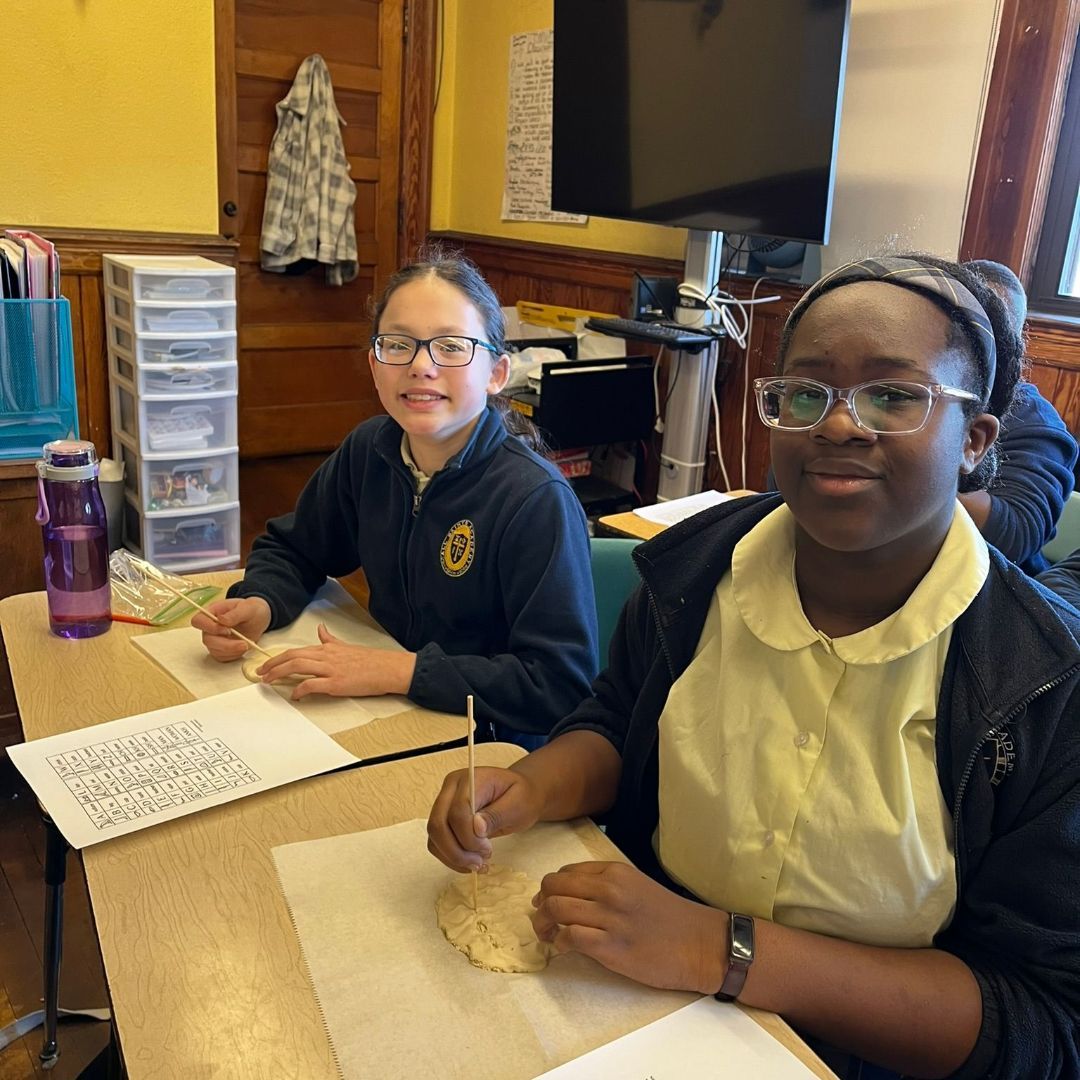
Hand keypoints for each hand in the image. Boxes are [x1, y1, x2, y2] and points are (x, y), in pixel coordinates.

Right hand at [192, 597, 271, 660]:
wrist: (258, 619)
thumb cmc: (251, 609)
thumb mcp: (248, 607)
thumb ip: (235, 614)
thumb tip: (222, 620)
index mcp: (211, 612)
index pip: (198, 621)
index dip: (209, 627)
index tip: (227, 630)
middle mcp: (209, 627)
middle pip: (207, 640)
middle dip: (226, 644)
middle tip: (243, 643)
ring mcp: (214, 640)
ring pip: (215, 651)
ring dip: (232, 650)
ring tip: (247, 644)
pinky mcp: (221, 650)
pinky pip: (222, 657)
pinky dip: (234, 655)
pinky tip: (243, 648)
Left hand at [254, 623, 415, 700]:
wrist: (387, 668)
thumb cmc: (370, 660)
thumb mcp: (346, 645)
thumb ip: (330, 639)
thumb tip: (321, 629)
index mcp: (327, 648)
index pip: (296, 650)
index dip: (278, 657)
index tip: (267, 664)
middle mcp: (326, 656)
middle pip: (292, 657)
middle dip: (272, 665)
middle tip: (260, 673)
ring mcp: (330, 669)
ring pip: (297, 667)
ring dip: (279, 674)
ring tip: (268, 681)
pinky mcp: (336, 683)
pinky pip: (312, 685)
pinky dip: (300, 690)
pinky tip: (294, 695)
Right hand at [427, 766, 544, 871]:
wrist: (520, 795)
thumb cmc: (521, 797)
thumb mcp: (518, 804)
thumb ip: (497, 814)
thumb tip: (476, 828)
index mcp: (470, 779)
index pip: (458, 810)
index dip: (469, 835)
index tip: (488, 849)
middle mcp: (451, 788)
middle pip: (438, 824)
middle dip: (457, 850)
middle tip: (480, 862)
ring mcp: (444, 803)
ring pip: (434, 836)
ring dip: (453, 857)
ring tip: (478, 865)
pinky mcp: (444, 819)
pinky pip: (437, 843)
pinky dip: (450, 858)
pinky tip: (470, 864)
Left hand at [530, 861, 728, 993]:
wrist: (701, 944)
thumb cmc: (670, 918)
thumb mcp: (637, 886)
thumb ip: (606, 885)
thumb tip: (569, 895)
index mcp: (615, 871)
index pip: (565, 872)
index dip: (551, 889)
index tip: (548, 903)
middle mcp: (609, 889)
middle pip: (553, 887)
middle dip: (541, 905)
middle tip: (542, 921)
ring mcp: (610, 917)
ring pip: (555, 910)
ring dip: (544, 925)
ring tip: (549, 937)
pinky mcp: (611, 947)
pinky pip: (569, 937)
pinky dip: (559, 943)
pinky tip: (564, 949)